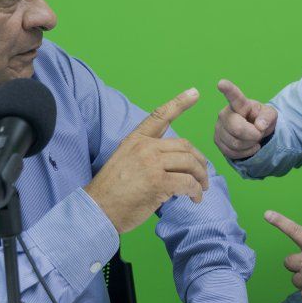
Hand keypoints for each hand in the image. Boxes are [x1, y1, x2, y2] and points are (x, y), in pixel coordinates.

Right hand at [85, 88, 209, 233]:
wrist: (97, 210)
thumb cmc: (112, 191)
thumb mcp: (125, 160)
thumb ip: (147, 155)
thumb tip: (172, 162)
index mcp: (136, 139)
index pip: (160, 116)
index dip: (179, 103)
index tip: (195, 92)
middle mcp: (145, 147)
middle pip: (185, 146)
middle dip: (200, 162)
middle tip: (204, 177)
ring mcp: (151, 163)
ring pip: (190, 163)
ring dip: (201, 178)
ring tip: (201, 190)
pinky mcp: (158, 182)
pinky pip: (188, 183)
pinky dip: (195, 191)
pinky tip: (194, 198)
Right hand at [214, 79, 277, 159]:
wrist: (254, 132)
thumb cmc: (261, 119)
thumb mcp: (270, 115)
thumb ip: (268, 117)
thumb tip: (260, 125)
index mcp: (240, 104)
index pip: (234, 96)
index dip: (227, 89)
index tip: (221, 83)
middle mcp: (225, 113)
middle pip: (237, 128)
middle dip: (252, 135)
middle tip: (258, 134)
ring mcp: (219, 127)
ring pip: (234, 143)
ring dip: (249, 145)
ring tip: (253, 139)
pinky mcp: (217, 140)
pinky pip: (231, 152)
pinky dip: (244, 153)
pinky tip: (248, 146)